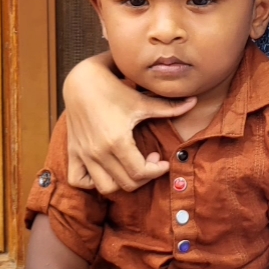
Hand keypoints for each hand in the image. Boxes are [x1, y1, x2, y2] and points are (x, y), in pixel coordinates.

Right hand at [62, 54, 195, 194]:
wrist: (81, 81)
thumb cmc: (114, 90)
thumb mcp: (141, 101)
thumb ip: (168, 107)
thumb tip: (194, 101)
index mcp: (117, 141)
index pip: (140, 173)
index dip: (156, 171)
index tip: (163, 162)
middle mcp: (99, 152)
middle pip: (126, 183)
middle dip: (144, 176)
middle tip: (151, 160)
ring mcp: (84, 154)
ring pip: (105, 188)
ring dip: (121, 183)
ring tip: (131, 166)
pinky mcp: (73, 152)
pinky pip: (79, 180)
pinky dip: (92, 182)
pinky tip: (106, 170)